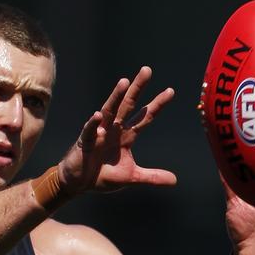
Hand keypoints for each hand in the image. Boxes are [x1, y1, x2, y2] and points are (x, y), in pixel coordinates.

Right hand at [57, 66, 176, 193]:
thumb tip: (175, 180)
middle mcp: (114, 129)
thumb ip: (152, 177)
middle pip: (128, 105)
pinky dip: (93, 123)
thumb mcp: (132, 177)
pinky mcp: (85, 141)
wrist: (79, 184)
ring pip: (109, 111)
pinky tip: (97, 115)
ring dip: (116, 96)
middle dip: (137, 88)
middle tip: (147, 70)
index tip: (170, 91)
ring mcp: (99, 133)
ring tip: (124, 82)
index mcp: (126, 136)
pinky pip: (89, 130)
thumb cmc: (103, 176)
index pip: (144, 117)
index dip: (157, 105)